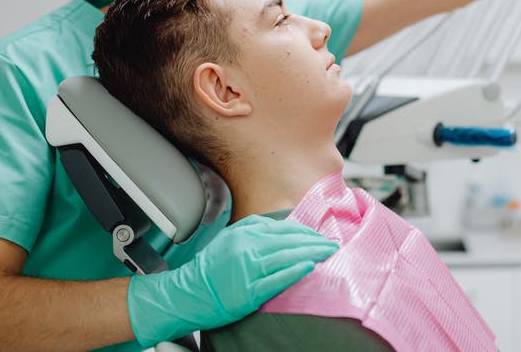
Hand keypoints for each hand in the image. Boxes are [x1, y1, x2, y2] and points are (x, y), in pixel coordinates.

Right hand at [126, 215, 337, 346]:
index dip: (307, 232)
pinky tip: (309, 267)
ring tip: (328, 253)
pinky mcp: (247, 291)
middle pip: (289, 241)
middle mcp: (246, 248)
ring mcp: (247, 269)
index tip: (321, 236)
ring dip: (312, 254)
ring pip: (286, 257)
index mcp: (244, 233)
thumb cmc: (211, 269)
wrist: (187, 293)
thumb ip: (256, 229)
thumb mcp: (231, 239)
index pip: (285, 229)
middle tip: (333, 244)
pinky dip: (294, 272)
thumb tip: (286, 227)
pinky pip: (276, 279)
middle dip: (315, 242)